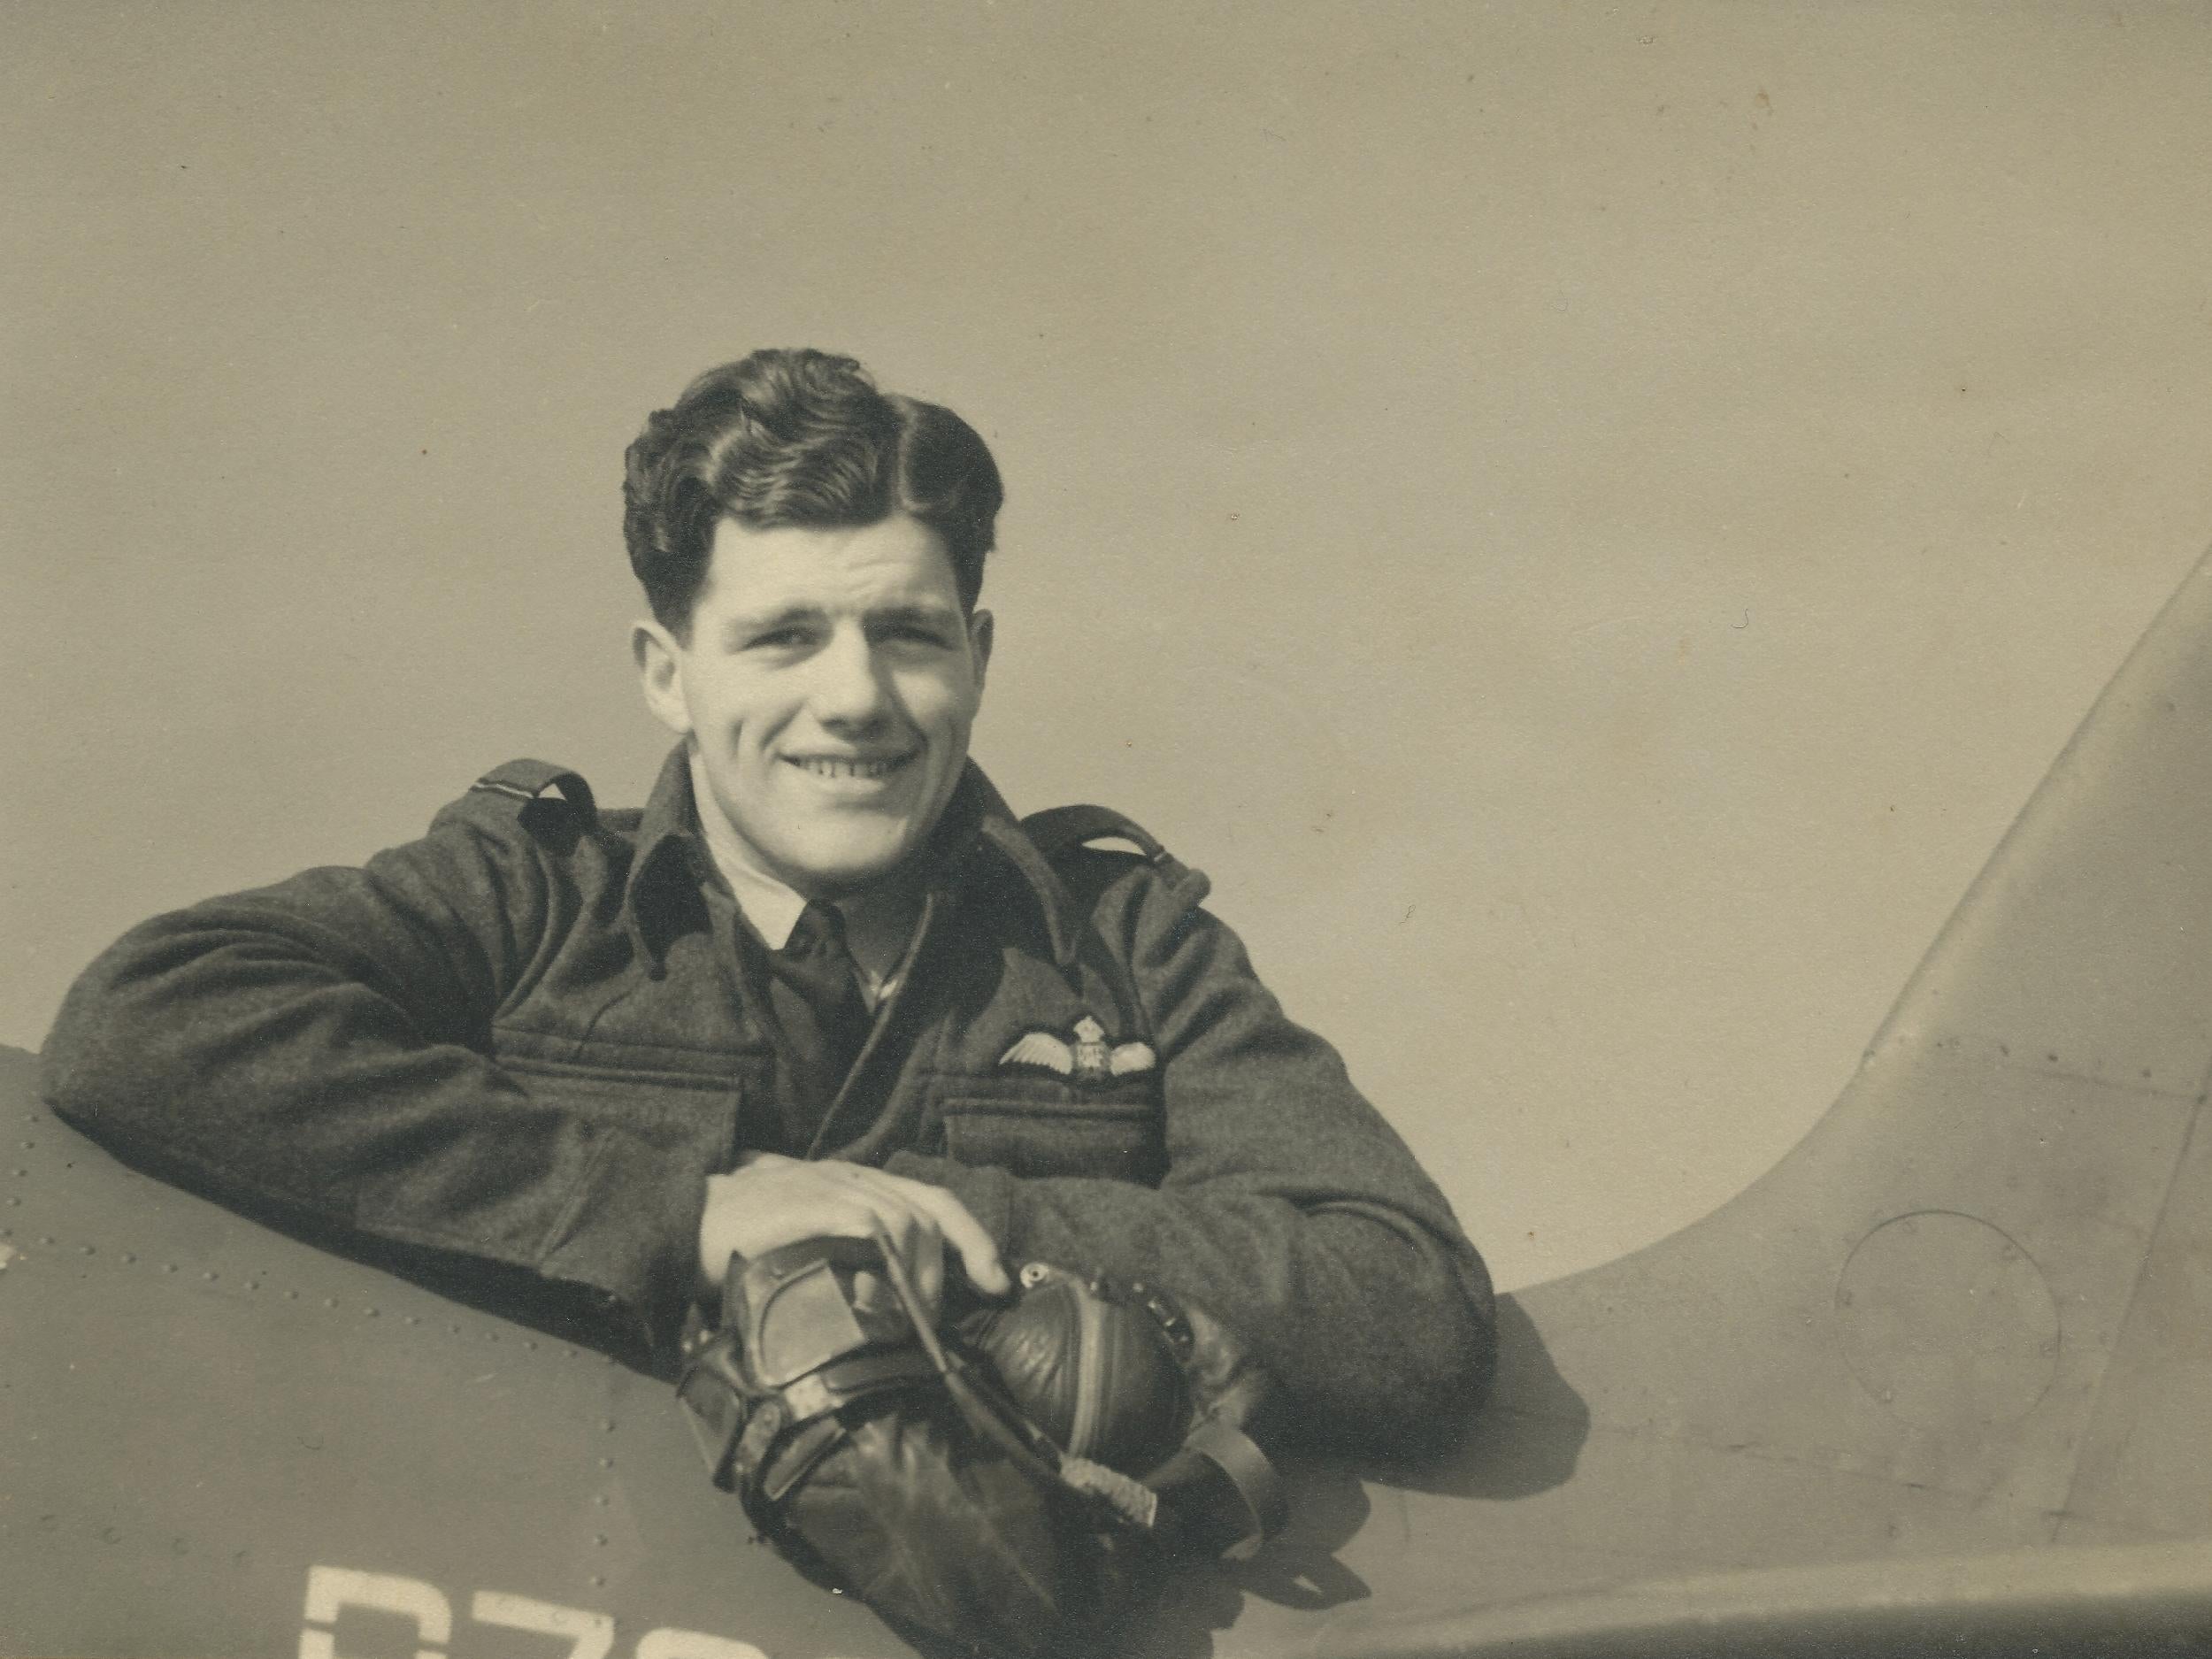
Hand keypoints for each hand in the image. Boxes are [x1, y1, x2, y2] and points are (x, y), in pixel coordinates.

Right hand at [697, 1154, 1011, 1311]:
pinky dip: (890, 1260)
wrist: (687, 1223)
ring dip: (921, 1273)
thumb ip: (847, 1263)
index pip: (932, 1202)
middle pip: (932, 1208)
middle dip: (965, 1255)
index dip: (972, 1240)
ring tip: (914, 1317)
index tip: (996, 1282)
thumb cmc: (745, 1242)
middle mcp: (853, 1177)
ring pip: (908, 1221)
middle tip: (968, 1304)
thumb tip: (885, 1309)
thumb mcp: (809, 1247)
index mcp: (857, 1185)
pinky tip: (888, 1294)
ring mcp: (833, 1185)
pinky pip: (872, 1225)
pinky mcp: (814, 1200)